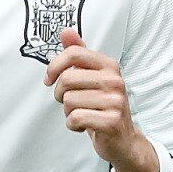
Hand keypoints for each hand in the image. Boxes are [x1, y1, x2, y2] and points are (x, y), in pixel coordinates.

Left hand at [48, 30, 160, 171]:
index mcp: (109, 65)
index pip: (74, 54)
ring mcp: (115, 101)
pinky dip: (73, 125)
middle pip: (67, 79)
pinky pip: (75, 118)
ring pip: (69, 101)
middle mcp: (115, 80)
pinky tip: (84, 126)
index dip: (54, 67)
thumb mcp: (91, 77)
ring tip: (83, 114)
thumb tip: (65, 31)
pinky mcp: (112, 121)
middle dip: (60, 95)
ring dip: (69, 112)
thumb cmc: (102, 106)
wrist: (123, 139)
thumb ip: (79, 54)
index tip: (49, 79)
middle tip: (70, 102)